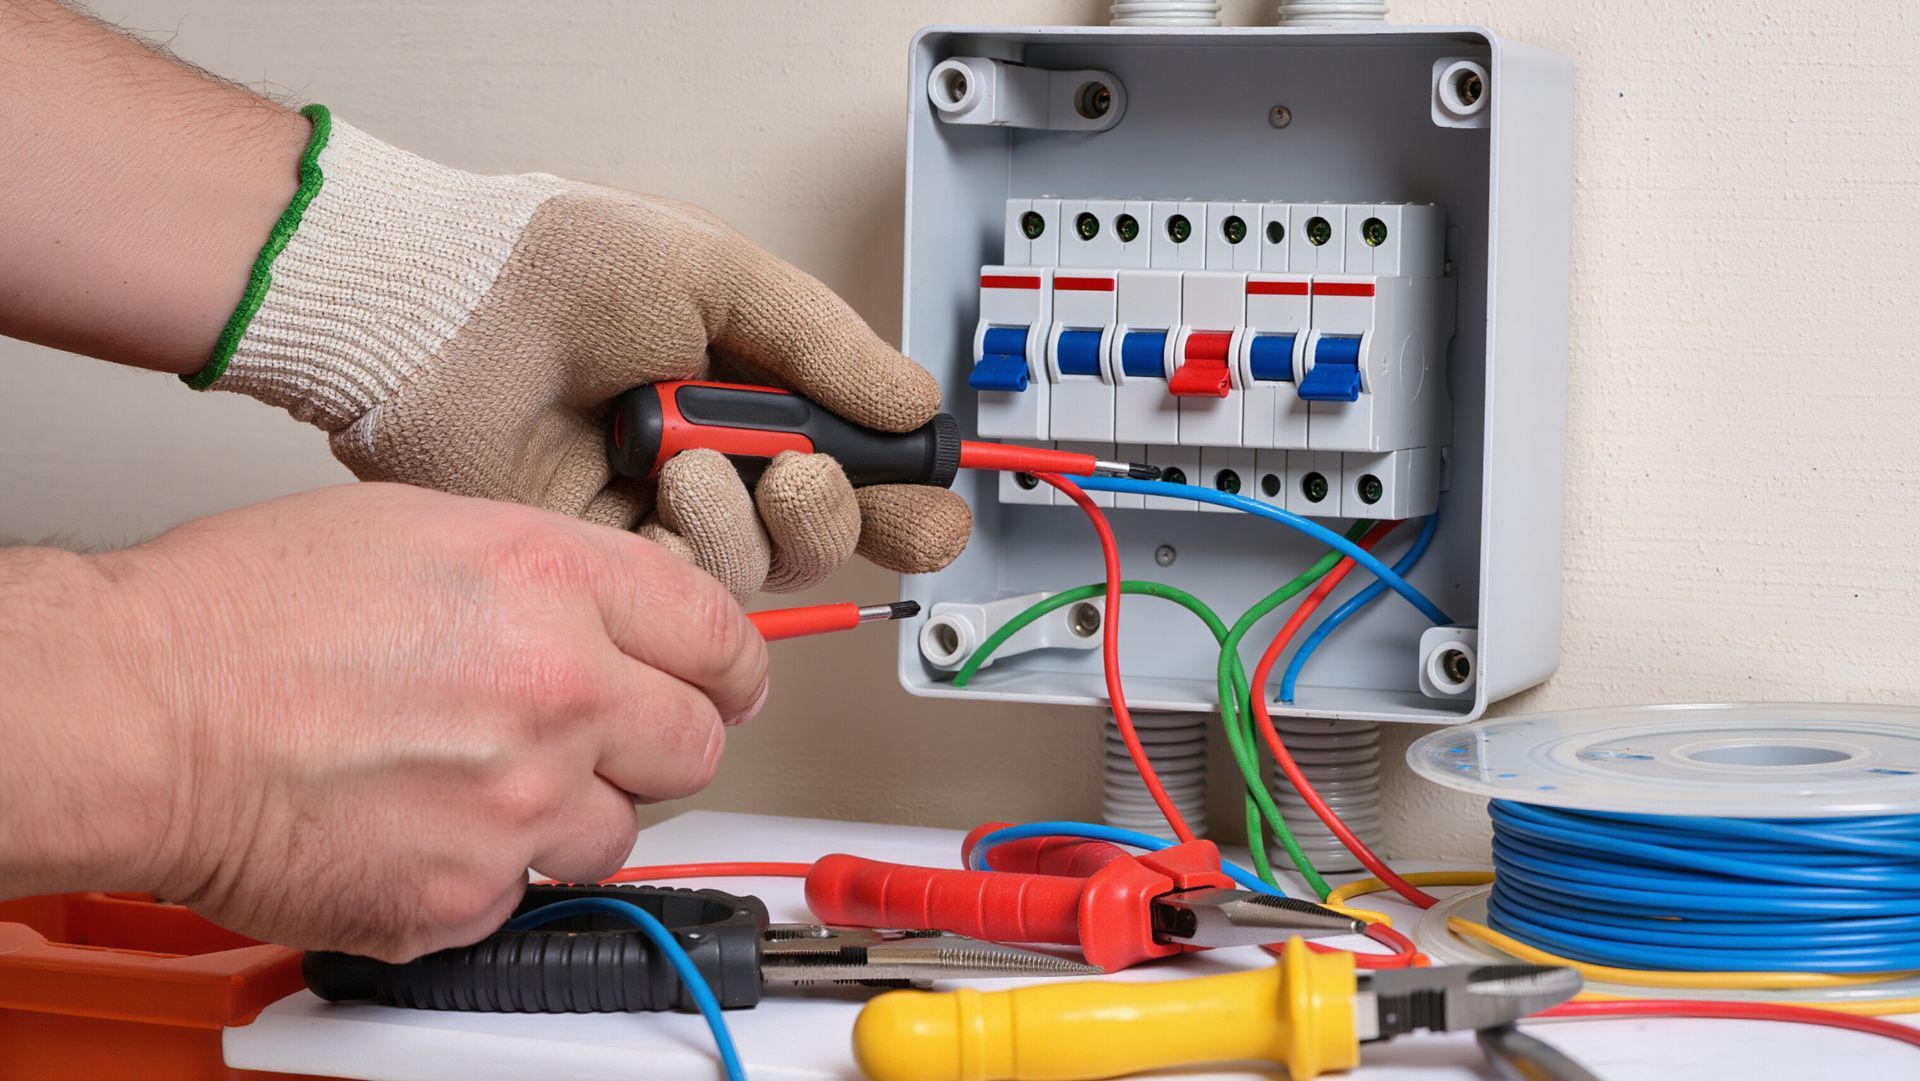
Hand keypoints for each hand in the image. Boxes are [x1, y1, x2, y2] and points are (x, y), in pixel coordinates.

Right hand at [73, 484, 764, 960]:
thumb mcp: (426, 526)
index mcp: (555, 585)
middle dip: (660, 740)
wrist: (139, 712)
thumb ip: (551, 577)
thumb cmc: (245, 611)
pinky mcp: (465, 895)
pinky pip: (524, 890)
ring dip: (570, 812)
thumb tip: (618, 615)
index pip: (719, 634)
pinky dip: (485, 868)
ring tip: (477, 779)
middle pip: (696, 745)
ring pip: (618, 833)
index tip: (727, 681)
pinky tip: (419, 821)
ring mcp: (520, 805)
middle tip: (603, 735)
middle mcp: (560, 694)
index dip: (732, 664)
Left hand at [200, 112, 970, 601]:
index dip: (902, 496)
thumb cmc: (555, 265)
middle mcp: (714, 458)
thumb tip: (914, 399)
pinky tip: (661, 481)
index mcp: (751, 389)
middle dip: (840, 514)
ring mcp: (660, 513)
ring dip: (748, 511)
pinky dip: (693, 538)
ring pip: (765, 566)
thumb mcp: (720, 274)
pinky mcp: (607, 561)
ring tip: (691, 449)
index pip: (855, 463)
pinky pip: (691, 587)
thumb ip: (828, 346)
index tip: (931, 506)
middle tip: (804, 473)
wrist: (442, 310)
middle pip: (825, 535)